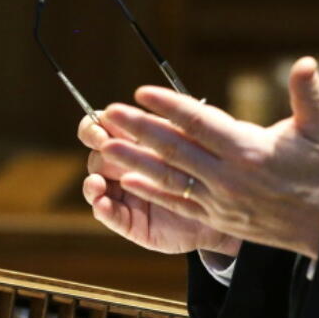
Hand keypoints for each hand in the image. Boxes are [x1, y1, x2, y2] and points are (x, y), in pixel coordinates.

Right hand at [78, 114, 241, 256]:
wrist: (226, 204)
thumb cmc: (207, 164)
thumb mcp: (189, 140)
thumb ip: (167, 123)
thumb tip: (147, 97)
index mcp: (133, 141)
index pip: (101, 128)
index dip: (95, 125)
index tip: (106, 122)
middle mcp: (124, 166)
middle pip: (97, 155)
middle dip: (100, 150)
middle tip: (106, 147)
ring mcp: (125, 194)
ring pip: (95, 185)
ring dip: (92, 182)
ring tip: (97, 183)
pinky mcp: (131, 221)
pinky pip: (111, 215)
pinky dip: (102, 209)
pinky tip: (102, 203)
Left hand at [98, 57, 318, 259]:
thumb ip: (308, 93)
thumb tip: (305, 61)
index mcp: (249, 149)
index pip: (200, 123)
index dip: (170, 106)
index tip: (142, 91)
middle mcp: (228, 176)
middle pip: (174, 149)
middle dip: (139, 129)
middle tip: (108, 113)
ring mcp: (220, 201)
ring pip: (169, 178)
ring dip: (134, 161)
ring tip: (105, 148)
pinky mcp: (217, 218)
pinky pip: (178, 203)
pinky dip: (152, 192)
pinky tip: (128, 181)